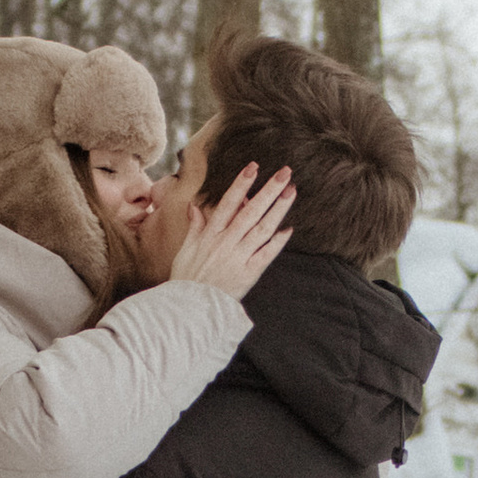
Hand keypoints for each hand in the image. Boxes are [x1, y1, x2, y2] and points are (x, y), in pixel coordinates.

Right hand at [162, 165, 294, 296]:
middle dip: (268, 190)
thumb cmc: (186, 280)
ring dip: (278, 209)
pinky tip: (289, 230)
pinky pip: (266, 255)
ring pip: (262, 229)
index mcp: (210, 235)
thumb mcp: (185, 250)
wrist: (189, 309)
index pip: (228, 204)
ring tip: (291, 192)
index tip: (254, 167)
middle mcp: (226, 243)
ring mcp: (238, 258)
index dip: (241, 184)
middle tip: (285, 173)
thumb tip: (194, 206)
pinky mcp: (248, 274)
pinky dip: (277, 243)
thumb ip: (194, 226)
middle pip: (250, 212)